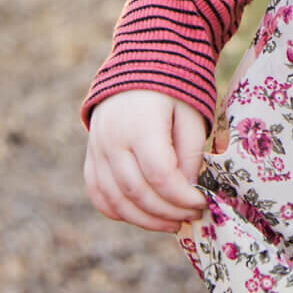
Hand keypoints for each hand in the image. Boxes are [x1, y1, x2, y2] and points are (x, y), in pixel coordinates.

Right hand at [84, 89, 210, 232]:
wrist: (137, 68)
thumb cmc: (172, 91)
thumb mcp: (191, 115)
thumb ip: (190, 154)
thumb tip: (189, 192)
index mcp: (140, 125)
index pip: (159, 175)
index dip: (182, 197)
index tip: (202, 203)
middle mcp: (111, 140)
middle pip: (136, 192)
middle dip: (167, 212)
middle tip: (191, 217)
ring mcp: (96, 150)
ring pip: (115, 200)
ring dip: (145, 220)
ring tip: (172, 223)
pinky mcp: (91, 158)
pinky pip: (99, 195)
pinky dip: (120, 212)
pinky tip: (145, 216)